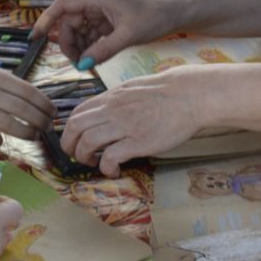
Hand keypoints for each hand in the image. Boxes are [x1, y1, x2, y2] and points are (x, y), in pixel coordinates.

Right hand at [0, 66, 55, 148]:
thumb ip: (10, 86)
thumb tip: (37, 103)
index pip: (29, 91)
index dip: (45, 104)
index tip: (52, 113)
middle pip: (23, 109)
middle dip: (41, 121)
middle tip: (47, 127)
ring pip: (10, 125)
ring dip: (27, 133)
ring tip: (33, 136)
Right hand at [34, 0, 181, 70]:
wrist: (175, 13)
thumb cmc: (153, 16)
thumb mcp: (127, 36)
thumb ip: (103, 50)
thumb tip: (82, 64)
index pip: (61, 6)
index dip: (46, 20)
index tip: (35, 37)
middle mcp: (95, 3)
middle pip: (69, 23)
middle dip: (70, 43)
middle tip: (77, 63)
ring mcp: (101, 12)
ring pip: (80, 30)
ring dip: (81, 47)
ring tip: (89, 62)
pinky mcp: (108, 21)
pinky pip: (91, 34)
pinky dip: (91, 47)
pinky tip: (97, 57)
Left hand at [62, 68, 203, 176]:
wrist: (191, 95)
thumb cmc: (167, 92)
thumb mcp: (133, 89)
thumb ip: (116, 102)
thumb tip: (105, 113)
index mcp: (111, 97)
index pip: (78, 112)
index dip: (70, 130)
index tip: (75, 140)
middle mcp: (113, 110)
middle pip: (75, 127)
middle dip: (69, 145)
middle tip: (77, 156)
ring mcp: (125, 125)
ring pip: (87, 142)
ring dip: (84, 157)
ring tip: (94, 163)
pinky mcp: (139, 142)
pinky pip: (110, 157)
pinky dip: (106, 167)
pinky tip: (113, 170)